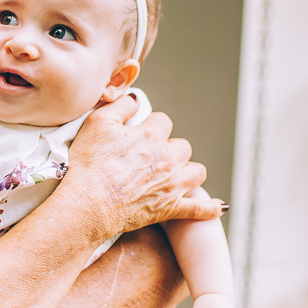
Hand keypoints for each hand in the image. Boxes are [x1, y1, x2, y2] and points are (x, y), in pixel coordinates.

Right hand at [66, 95, 225, 238]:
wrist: (88, 203)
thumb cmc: (89, 164)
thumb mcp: (97, 122)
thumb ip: (121, 106)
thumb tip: (136, 100)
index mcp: (151, 136)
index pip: (163, 121)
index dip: (150, 127)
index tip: (138, 135)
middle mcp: (167, 158)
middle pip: (182, 146)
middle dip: (170, 148)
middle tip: (149, 157)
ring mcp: (172, 185)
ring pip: (197, 172)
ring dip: (188, 170)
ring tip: (174, 174)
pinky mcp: (170, 208)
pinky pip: (199, 208)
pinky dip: (210, 207)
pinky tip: (219, 206)